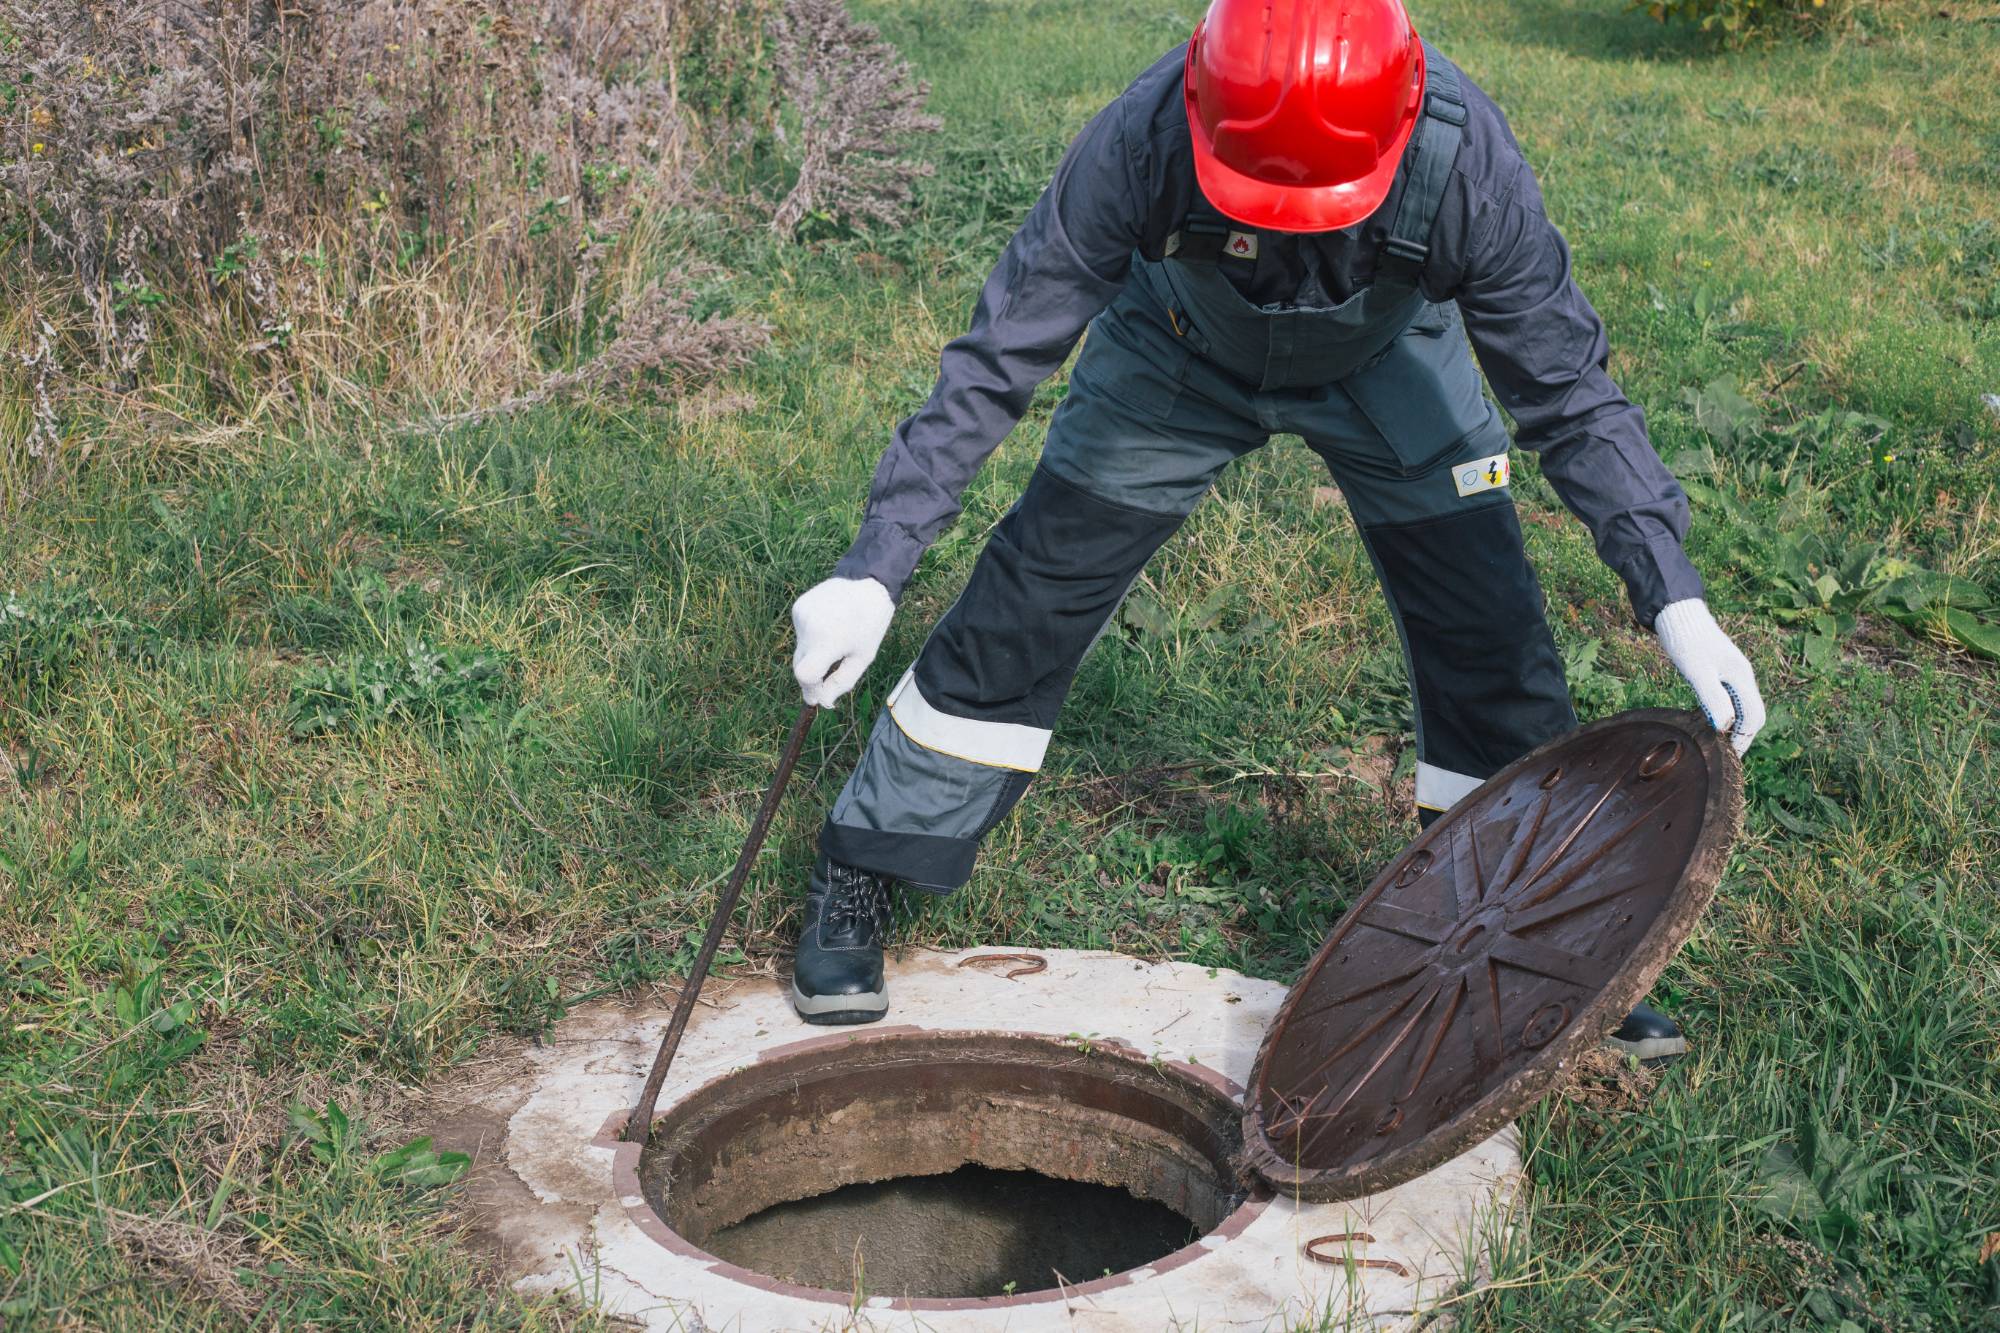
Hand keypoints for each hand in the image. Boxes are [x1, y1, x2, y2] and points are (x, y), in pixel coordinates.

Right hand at [791, 577, 894, 707]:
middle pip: (799, 664)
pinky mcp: (798, 607)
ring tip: (835, 638)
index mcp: (828, 641)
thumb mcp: (862, 658)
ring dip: (813, 653)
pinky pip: (800, 633)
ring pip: (800, 649)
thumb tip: (822, 702)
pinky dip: (811, 637)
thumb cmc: (870, 623)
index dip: (809, 689)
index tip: (817, 696)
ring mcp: (800, 615)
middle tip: (830, 671)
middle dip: (812, 675)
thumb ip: (841, 683)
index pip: (804, 675)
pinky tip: (828, 625)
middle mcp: (809, 627)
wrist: (867, 583)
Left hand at [1653, 599, 1765, 755]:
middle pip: (1752, 714)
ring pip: (1741, 707)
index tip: (1729, 757)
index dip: (1744, 739)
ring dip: (1733, 726)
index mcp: (1742, 678)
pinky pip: (1730, 698)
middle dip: (1742, 736)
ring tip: (1717, 744)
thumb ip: (1713, 698)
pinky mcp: (1721, 670)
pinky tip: (1708, 722)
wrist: (1678, 614)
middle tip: (1724, 756)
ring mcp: (1733, 673)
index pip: (1754, 717)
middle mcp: (1743, 676)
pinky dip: (1724, 714)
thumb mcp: (1698, 672)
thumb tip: (1725, 726)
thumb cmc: (1686, 642)